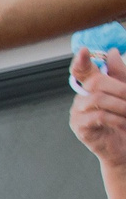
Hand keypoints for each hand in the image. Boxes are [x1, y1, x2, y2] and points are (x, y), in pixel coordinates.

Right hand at [72, 47, 125, 173]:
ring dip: (120, 105)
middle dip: (119, 88)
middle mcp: (81, 97)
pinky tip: (124, 123)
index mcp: (91, 87)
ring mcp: (78, 113)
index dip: (81, 60)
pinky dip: (116, 118)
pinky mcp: (80, 127)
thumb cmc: (124, 121)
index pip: (81, 70)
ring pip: (97, 99)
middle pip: (94, 82)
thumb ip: (120, 73)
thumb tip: (112, 53)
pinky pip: (98, 116)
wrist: (124, 148)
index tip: (83, 50)